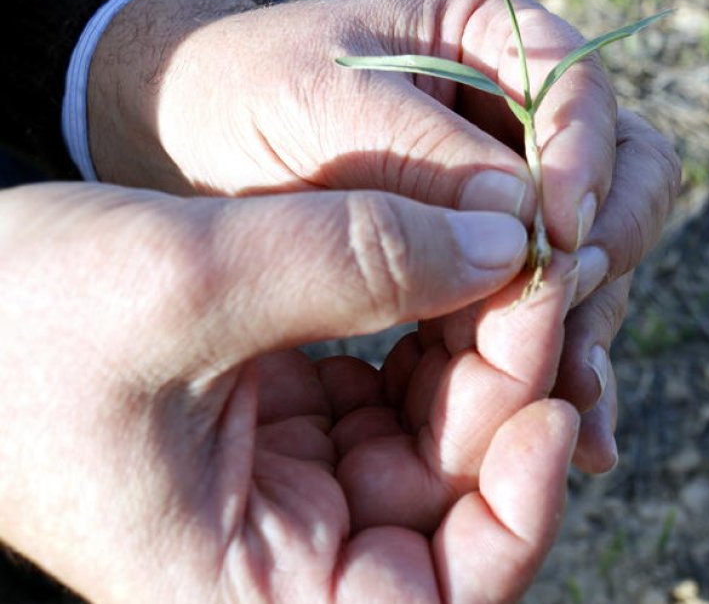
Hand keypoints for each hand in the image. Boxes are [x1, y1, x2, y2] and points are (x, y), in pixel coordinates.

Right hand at [0, 183, 578, 602]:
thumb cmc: (14, 322)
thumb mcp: (182, 283)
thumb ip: (353, 260)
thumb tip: (508, 242)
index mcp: (250, 593)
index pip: (440, 596)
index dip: (517, 513)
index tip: (552, 401)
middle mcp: (287, 559)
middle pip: (456, 496)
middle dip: (505, 384)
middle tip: (536, 270)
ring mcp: (299, 489)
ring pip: (438, 434)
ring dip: (477, 342)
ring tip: (500, 246)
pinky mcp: (296, 427)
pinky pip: (398, 389)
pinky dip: (432, 322)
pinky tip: (449, 256)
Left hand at [87, 0, 681, 470]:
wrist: (193, 147)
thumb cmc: (250, 96)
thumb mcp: (319, 104)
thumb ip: (422, 154)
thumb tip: (526, 223)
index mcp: (496, 41)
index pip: (580, 90)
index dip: (582, 158)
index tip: (557, 230)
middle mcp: (527, 120)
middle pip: (625, 173)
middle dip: (607, 241)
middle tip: (570, 302)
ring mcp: (522, 198)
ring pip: (601, 252)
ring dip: (593, 315)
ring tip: (579, 390)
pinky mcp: (497, 266)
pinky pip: (555, 308)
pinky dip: (562, 357)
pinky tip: (573, 417)